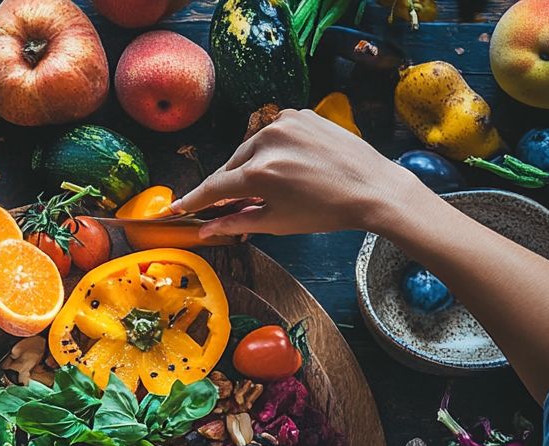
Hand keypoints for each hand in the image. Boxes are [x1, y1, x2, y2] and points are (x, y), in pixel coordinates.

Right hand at [173, 109, 424, 237]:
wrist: (373, 188)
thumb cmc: (327, 211)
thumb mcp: (277, 222)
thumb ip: (235, 222)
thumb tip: (204, 229)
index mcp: (259, 172)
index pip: (214, 188)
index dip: (193, 201)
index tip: (175, 209)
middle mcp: (267, 141)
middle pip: (231, 166)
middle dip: (228, 186)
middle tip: (231, 205)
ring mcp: (285, 122)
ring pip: (250, 148)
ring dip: (251, 167)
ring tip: (270, 186)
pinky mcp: (301, 114)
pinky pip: (273, 133)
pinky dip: (272, 149)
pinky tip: (289, 166)